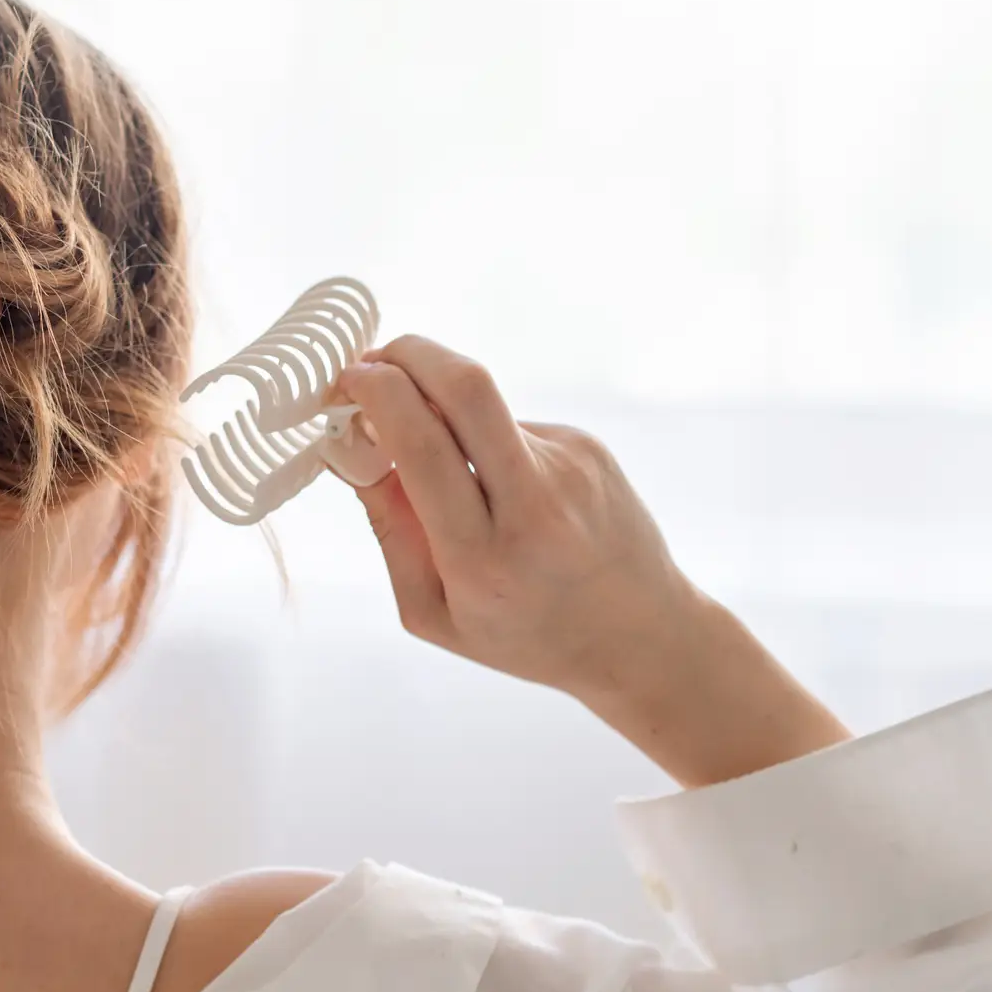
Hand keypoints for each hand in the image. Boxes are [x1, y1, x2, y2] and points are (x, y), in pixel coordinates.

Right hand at [338, 336, 847, 785]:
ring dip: (442, 410)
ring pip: (483, 404)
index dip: (377, 393)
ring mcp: (569, 466)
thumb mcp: (433, 612)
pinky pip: (511, 424)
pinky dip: (484, 440)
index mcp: (483, 556)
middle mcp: (534, 503)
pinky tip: (503, 490)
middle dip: (406, 353)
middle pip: (467, 385)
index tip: (347, 383)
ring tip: (448, 466)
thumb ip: (390, 531)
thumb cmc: (528, 635)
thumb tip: (355, 451)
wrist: (644, 638)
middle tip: (373, 364)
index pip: (423, 444)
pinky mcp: (588, 446)